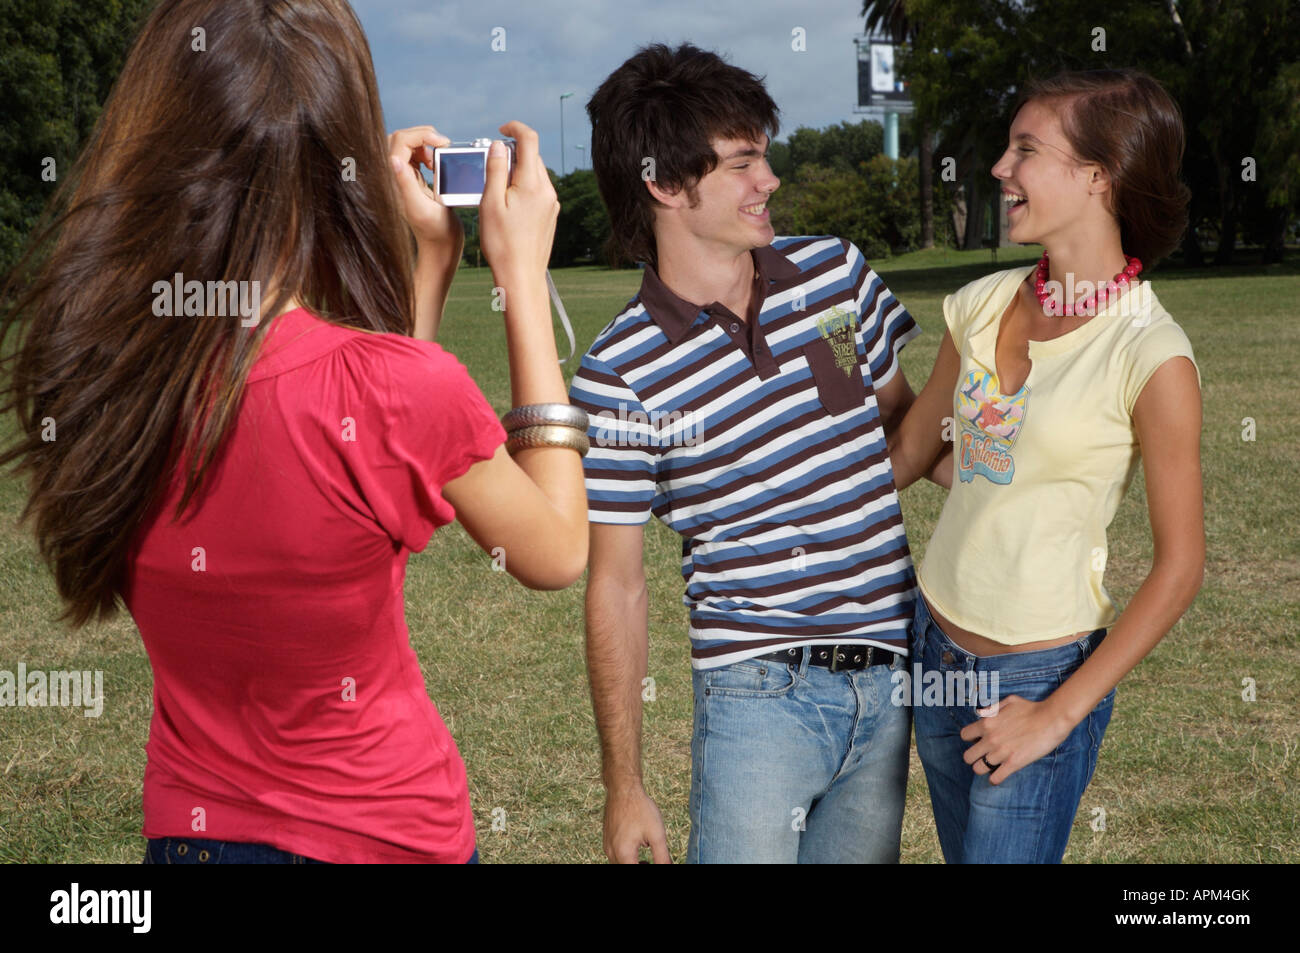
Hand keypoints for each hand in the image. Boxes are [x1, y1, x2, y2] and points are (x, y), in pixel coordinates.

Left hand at [387, 125, 463, 251]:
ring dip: (425, 144)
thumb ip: (405, 183)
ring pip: (407, 144)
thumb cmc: (435, 230)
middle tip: (442, 147)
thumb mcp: (420, 207)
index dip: (422, 135)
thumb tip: (393, 159)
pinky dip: (427, 152)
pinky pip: (414, 155)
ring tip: (438, 158)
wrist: (440, 244)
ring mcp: (401, 176)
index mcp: (393, 181)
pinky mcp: (411, 179)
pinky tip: (435, 164)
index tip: (443, 143)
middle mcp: (394, 176)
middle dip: (423, 136)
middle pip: (400, 138)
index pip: (400, 141)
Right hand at [479, 120, 558, 284]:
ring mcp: (551, 203)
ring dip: (517, 171)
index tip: (501, 130)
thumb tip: (499, 146)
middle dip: (512, 153)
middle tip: (491, 165)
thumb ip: (495, 169)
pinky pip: (538, 190)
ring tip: (497, 189)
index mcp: (532, 184)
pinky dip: (523, 186)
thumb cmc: (502, 243)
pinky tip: (508, 204)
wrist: (521, 276)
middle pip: (532, 156)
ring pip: (535, 173)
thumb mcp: (490, 202)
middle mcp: (547, 190)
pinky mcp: (551, 214)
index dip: (515, 128)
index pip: (529, 140)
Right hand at [604, 786, 670, 863]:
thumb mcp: (656, 834)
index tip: (654, 863)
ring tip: (646, 857)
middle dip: (639, 866)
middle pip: (625, 868)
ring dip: (632, 863)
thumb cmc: (640, 809)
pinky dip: (626, 856)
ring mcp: (607, 845)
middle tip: (653, 862)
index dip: (646, 868)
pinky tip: (638, 846)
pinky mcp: (606, 838)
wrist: (623, 788)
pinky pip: (615, 854)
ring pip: (619, 862)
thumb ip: (662, 857)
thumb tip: (668, 867)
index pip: (634, 871)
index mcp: (624, 854)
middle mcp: (612, 852)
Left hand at [959, 694, 1073, 783]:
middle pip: (967, 757)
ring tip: (991, 766)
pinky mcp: (1013, 764)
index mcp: (986, 723)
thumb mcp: (1008, 701)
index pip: (964, 736)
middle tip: (983, 756)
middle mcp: (990, 739)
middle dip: (973, 757)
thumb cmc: (1032, 708)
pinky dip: (995, 779)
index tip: (978, 740)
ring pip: (978, 769)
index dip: (970, 739)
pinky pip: (995, 778)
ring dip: (983, 768)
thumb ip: (992, 708)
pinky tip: (999, 775)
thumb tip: (981, 714)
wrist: (1051, 719)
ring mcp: (1001, 753)